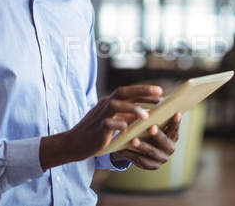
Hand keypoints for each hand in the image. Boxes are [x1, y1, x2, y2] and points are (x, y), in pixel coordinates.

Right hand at [40, 85, 161, 169]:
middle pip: (122, 92)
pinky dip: (119, 125)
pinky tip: (128, 129)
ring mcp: (100, 116)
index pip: (128, 92)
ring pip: (115, 105)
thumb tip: (148, 113)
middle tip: (159, 93)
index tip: (160, 93)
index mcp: (109, 102)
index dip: (144, 91)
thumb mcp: (114, 121)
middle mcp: (105, 105)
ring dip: (132, 109)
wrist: (74, 143)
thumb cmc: (96, 132)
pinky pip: (108, 124)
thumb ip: (127, 116)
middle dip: (141, 91)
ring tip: (147, 116)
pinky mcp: (97, 129)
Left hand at [111, 112, 181, 169]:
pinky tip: (124, 148)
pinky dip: (132, 154)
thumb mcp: (153, 122)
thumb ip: (156, 116)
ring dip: (142, 146)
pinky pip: (141, 160)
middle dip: (158, 135)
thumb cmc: (148, 128)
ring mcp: (160, 159)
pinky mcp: (150, 165)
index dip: (176, 122)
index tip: (176, 113)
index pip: (175, 129)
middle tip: (151, 128)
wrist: (141, 147)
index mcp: (173, 136)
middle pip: (164, 142)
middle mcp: (169, 149)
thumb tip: (156, 101)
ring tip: (133, 140)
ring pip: (151, 152)